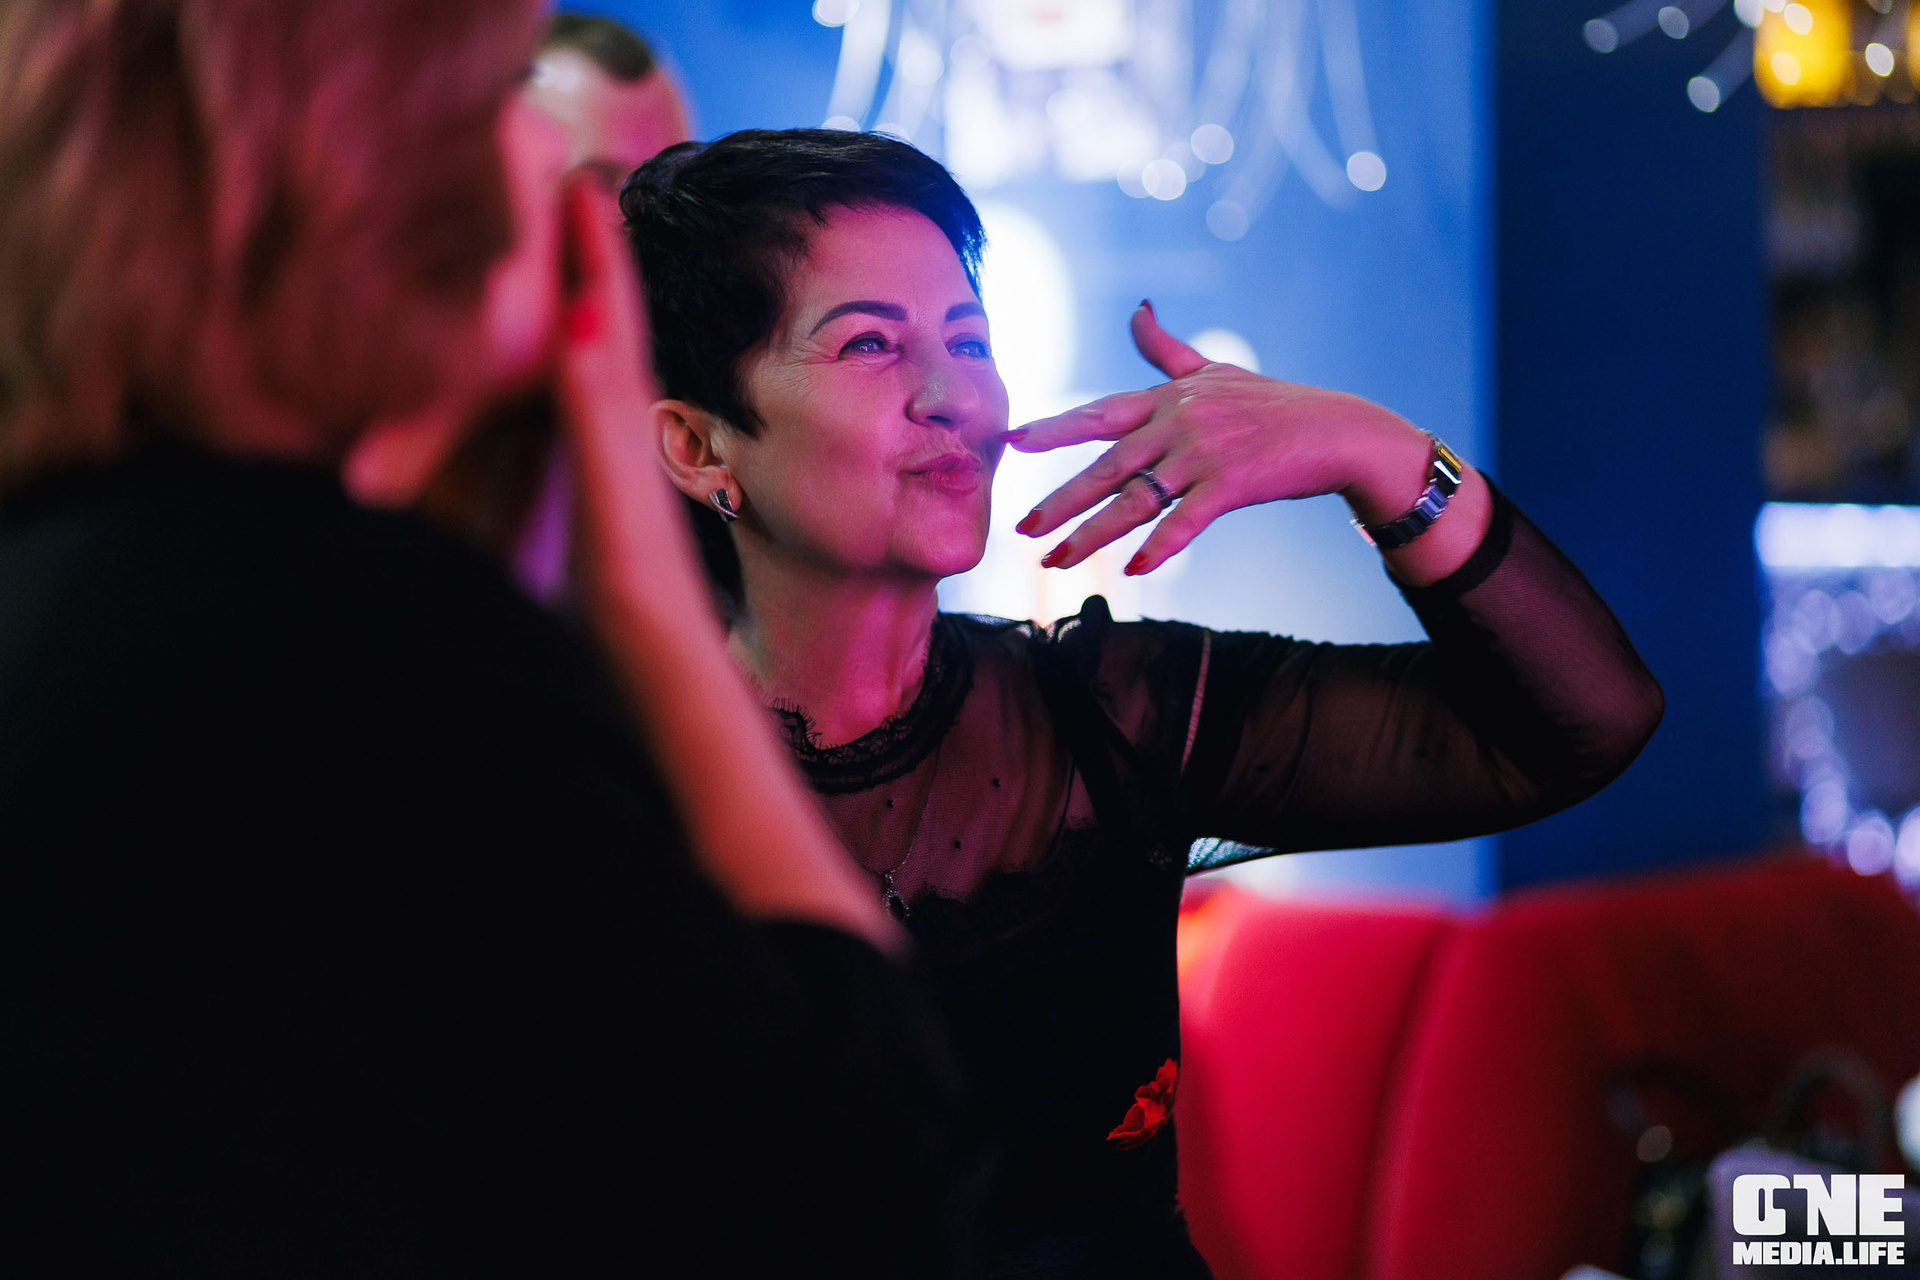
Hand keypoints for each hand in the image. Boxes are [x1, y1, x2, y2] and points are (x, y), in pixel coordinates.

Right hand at [553, 173, 703, 618]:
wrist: (669, 677)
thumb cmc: (646, 602)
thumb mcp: (615, 504)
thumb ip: (600, 414)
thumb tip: (593, 319)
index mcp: (626, 428)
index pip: (609, 322)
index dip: (594, 252)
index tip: (584, 177)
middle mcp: (629, 441)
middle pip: (608, 329)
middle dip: (588, 257)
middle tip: (576, 182)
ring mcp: (622, 476)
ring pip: (604, 370)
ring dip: (589, 303)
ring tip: (576, 239)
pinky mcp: (615, 518)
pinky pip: (599, 427)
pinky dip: (588, 379)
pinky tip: (587, 351)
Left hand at [1009, 302, 1442, 576]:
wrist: (1337, 432)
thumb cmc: (1273, 404)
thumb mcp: (1215, 370)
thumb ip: (1166, 349)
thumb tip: (1136, 309)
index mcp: (1169, 399)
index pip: (1099, 414)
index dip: (1054, 428)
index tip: (1013, 441)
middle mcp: (1179, 423)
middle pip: (1107, 466)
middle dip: (1061, 500)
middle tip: (1022, 527)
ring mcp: (1205, 453)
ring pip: (1136, 499)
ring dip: (1093, 535)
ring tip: (1057, 563)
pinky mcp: (1233, 483)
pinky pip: (1188, 520)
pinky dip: (1162, 544)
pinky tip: (1135, 569)